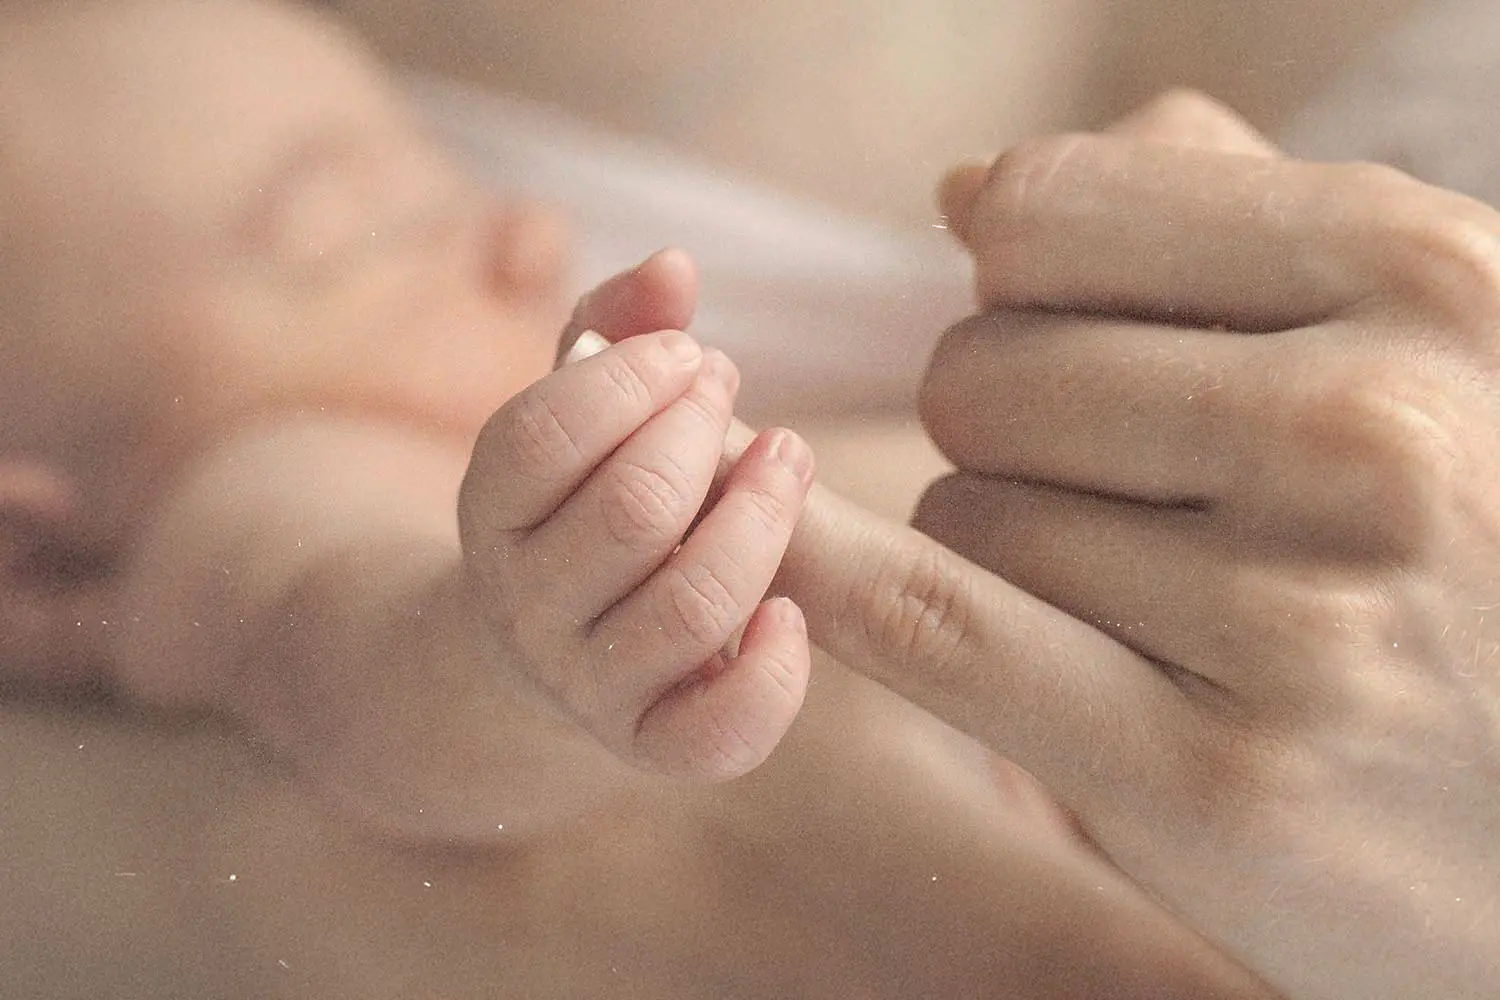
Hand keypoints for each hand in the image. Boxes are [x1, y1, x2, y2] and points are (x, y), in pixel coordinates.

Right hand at [459, 250, 815, 780]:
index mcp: (489, 510)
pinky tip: (792, 612)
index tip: (690, 352)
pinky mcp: (649, 743)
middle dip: (703, 436)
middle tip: (733, 393)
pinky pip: (714, 733)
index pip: (542, 438)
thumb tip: (675, 265)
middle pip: (634, 513)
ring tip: (789, 458)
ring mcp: (585, 683)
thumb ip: (612, 330)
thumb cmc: (576, 501)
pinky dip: (770, 675)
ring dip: (761, 522)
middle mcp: (524, 605)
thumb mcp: (571, 413)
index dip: (630, 380)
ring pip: (690, 607)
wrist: (539, 648)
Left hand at [895, 91, 1497, 999]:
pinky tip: (775, 555)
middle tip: (1128, 499)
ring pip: (961, 514)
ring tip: (1155, 603)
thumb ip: (1214, 212)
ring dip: (1009, 554)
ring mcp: (1294, 616)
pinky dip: (829, 581)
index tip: (1055, 330)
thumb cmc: (1483, 538)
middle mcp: (1369, 434)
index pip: (1046, 214)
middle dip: (1007, 431)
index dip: (1013, 280)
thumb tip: (970, 193)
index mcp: (1422, 281)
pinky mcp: (1211, 777)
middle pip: (982, 372)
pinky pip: (928, 625)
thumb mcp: (1426, 333)